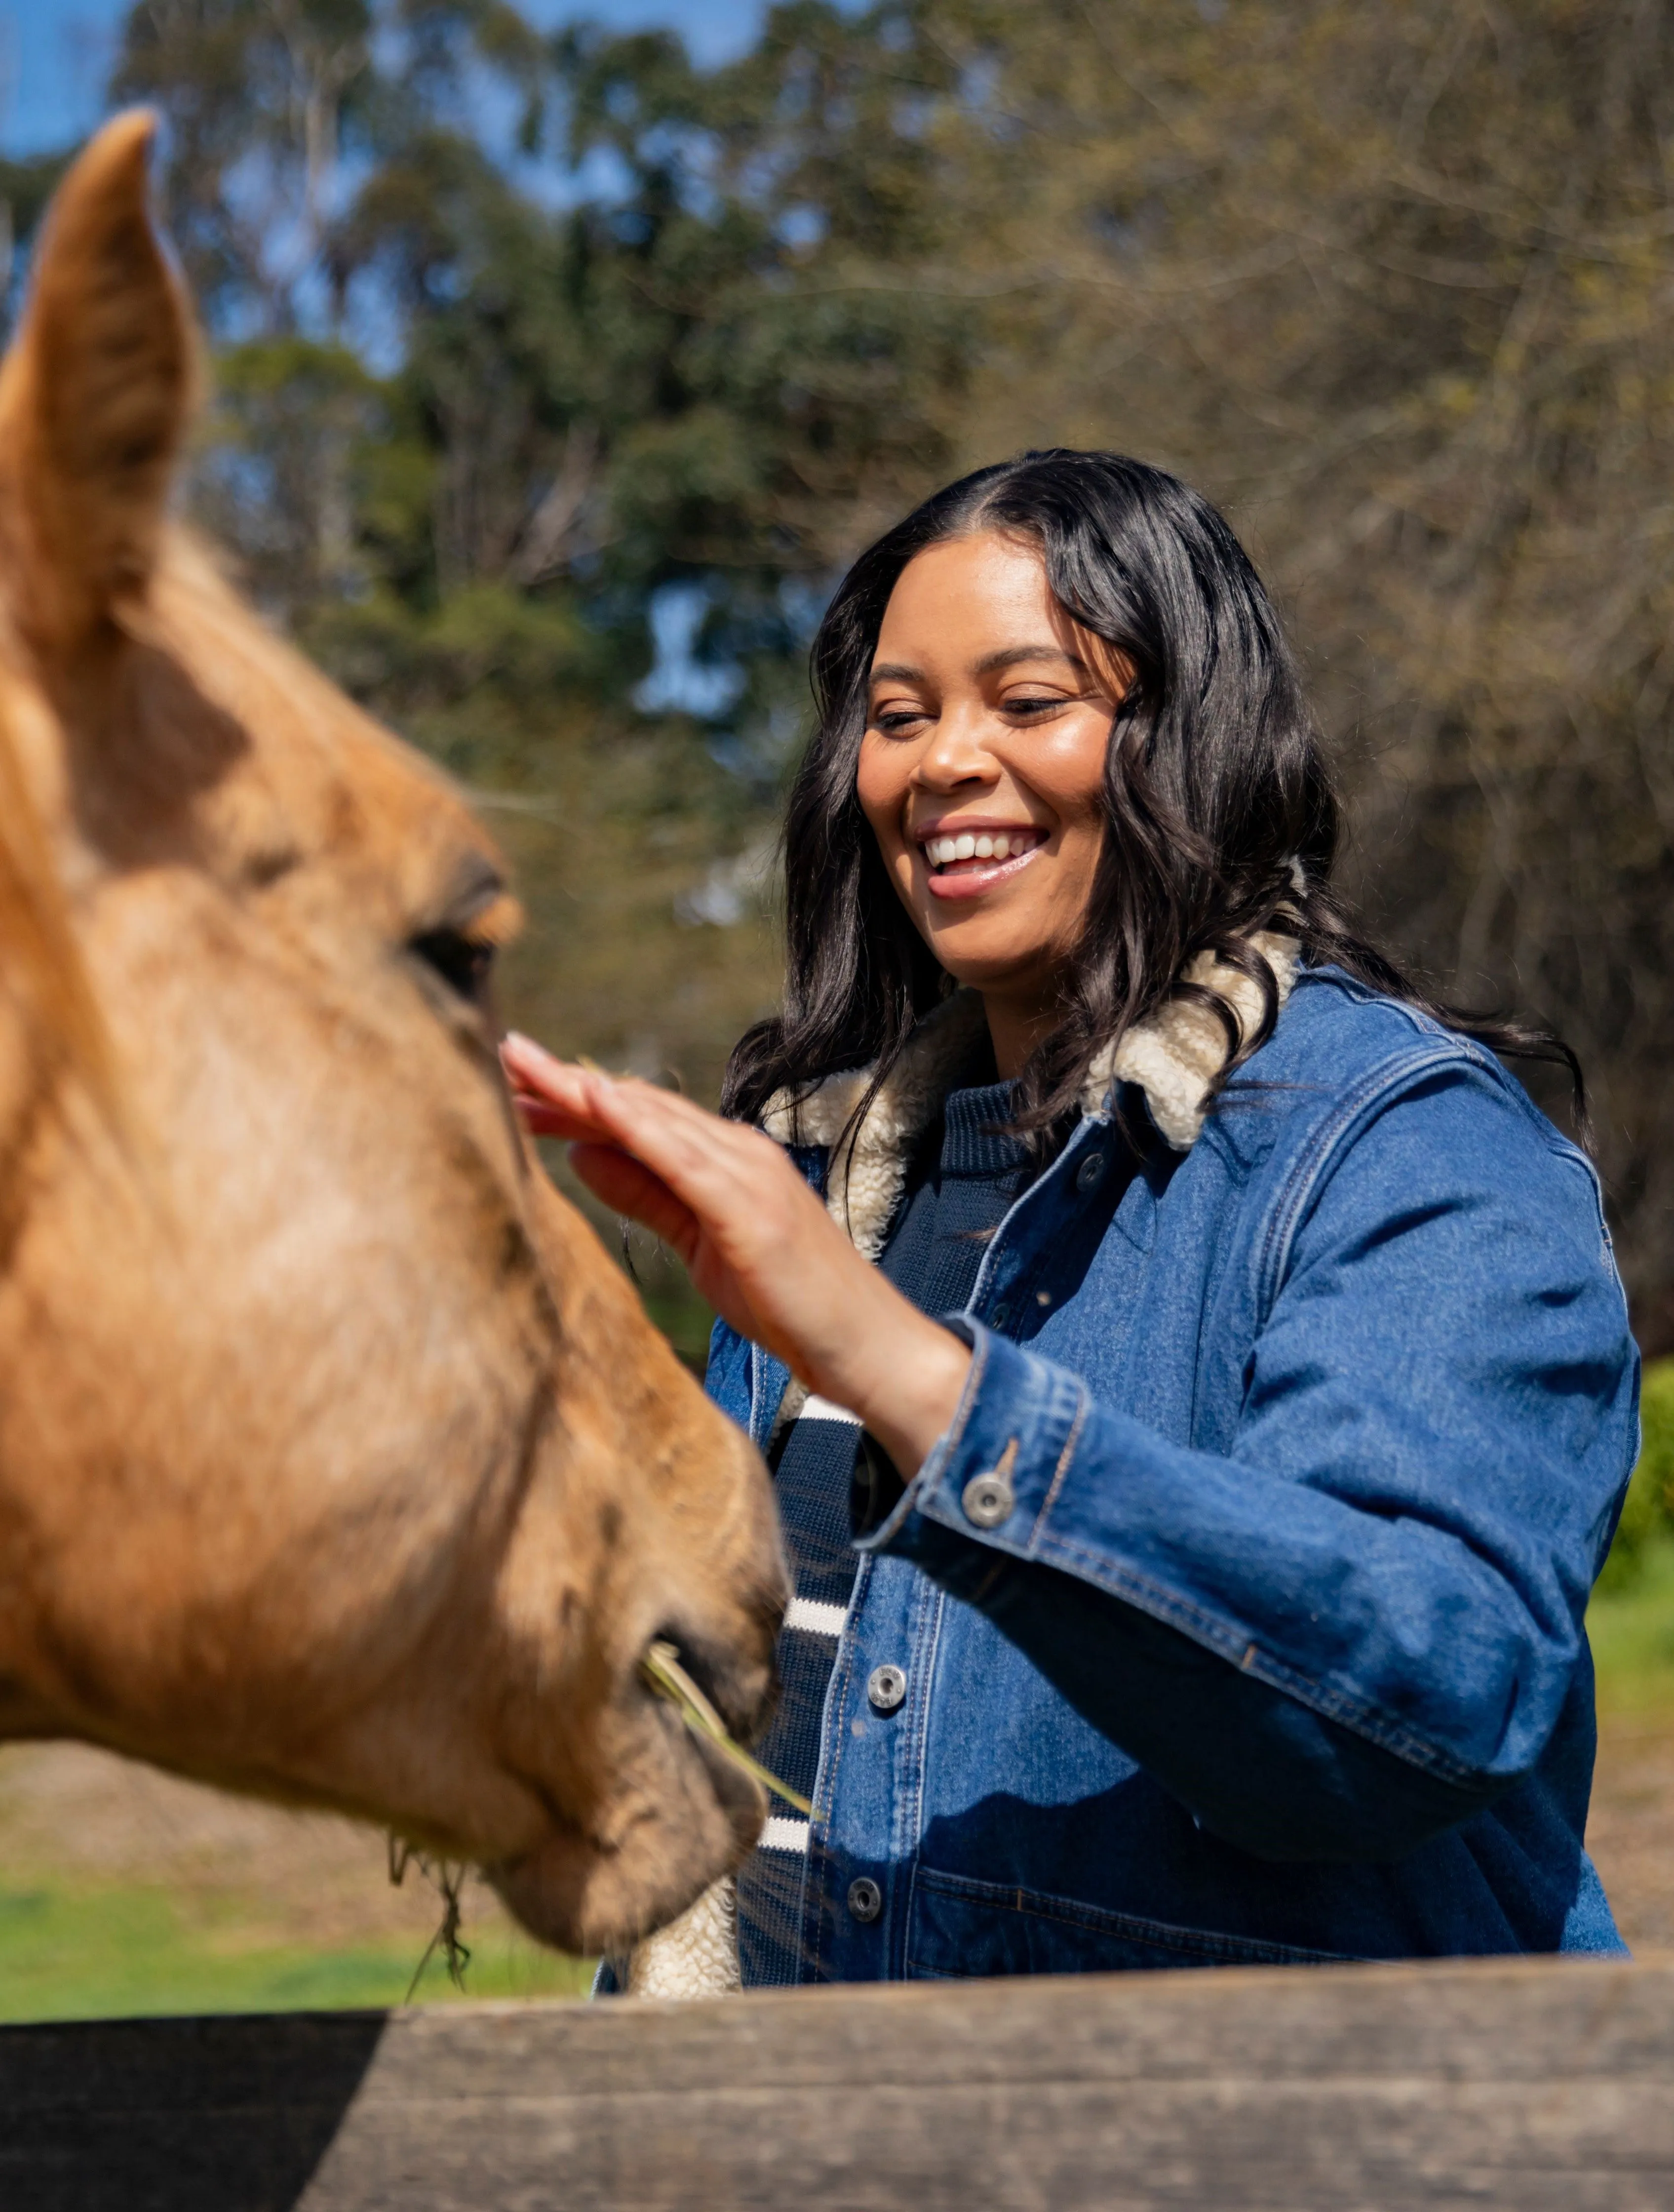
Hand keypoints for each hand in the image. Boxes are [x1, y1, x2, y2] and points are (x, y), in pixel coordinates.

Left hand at [500, 1033, 970, 1477]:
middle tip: (496, 1054)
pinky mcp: (753, 1205)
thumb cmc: (789, 1303)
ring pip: (654, 1118)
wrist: (866, 1346)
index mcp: (724, 1161)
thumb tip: (581, 1155)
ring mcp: (749, 1172)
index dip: (571, 1100)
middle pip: (636, 1105)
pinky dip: (637, 1125)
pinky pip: (684, 1156)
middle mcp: (737, 1151)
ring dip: (585, 1091)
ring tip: (525, 1066)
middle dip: (564, 1082)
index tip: (510, 1085)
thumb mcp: (699, 1247)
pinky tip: (593, 1102)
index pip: (635, 1119)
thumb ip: (646, 1197)